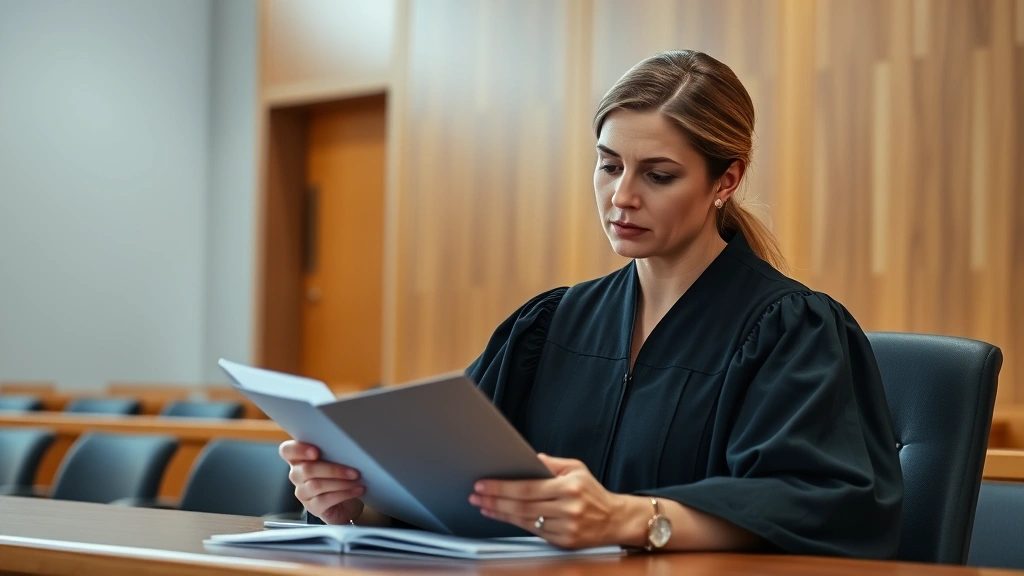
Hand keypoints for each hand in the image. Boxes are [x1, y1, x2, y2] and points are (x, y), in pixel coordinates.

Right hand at [279, 440, 364, 524]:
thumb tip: (346, 446)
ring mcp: (303, 493)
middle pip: (307, 470)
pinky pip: (324, 500)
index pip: (287, 450)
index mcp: (299, 459)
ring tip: (356, 480)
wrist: (347, 502)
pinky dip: (343, 494)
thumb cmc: (340, 476)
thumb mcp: (336, 461)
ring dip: (341, 482)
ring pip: (316, 485)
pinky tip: (356, 490)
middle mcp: (297, 475)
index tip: (316, 452)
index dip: (298, 450)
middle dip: (333, 469)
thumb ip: (332, 452)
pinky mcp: (312, 507)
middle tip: (354, 471)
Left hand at [469, 454, 629, 548]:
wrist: (615, 519)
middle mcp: (568, 509)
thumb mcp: (576, 469)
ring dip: (500, 513)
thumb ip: (551, 463)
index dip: (502, 487)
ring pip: (525, 521)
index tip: (483, 484)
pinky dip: (515, 524)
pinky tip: (503, 516)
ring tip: (484, 505)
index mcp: (570, 487)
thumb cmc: (592, 491)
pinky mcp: (564, 541)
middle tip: (476, 495)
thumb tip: (527, 458)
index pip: (528, 487)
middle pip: (522, 506)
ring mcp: (566, 528)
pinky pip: (534, 532)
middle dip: (495, 500)